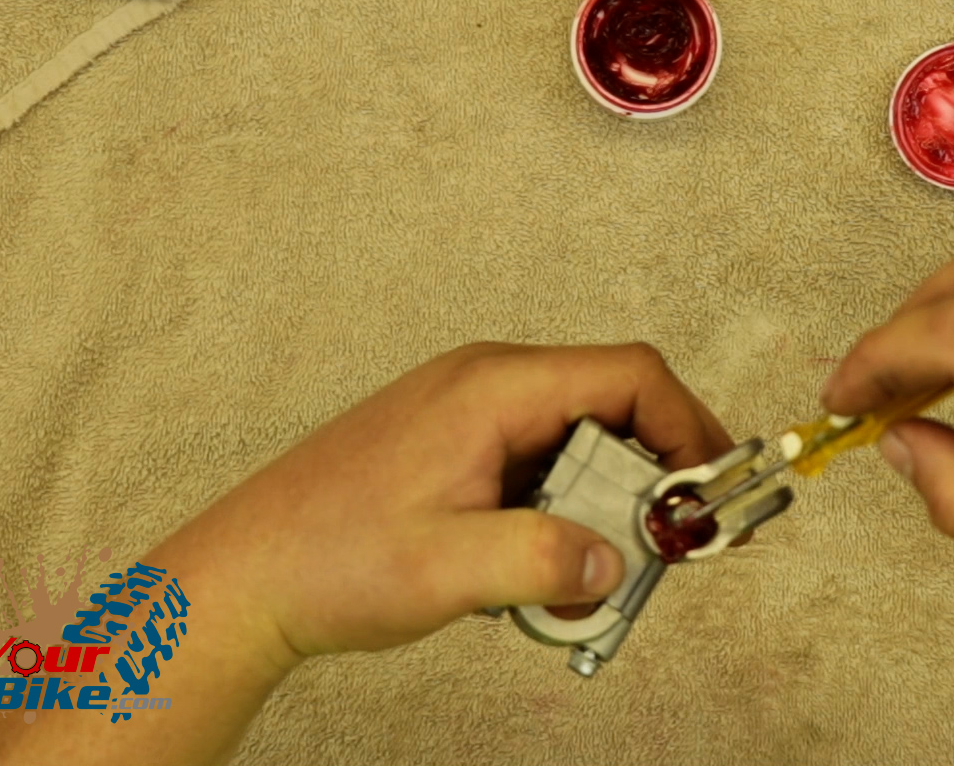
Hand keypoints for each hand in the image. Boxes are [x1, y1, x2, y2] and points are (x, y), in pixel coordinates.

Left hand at [0, 343, 733, 765]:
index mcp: (492, 388)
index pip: (629, 375)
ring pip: (578, 444)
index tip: (711, 490)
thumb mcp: (448, 569)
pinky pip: (539, 468)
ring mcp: (469, 416)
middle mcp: (486, 385)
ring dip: (600, 508)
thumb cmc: (326, 558)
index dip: (689, 426)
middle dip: (649, 481)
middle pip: (612, 408)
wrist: (242, 579)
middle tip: (662, 551)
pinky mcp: (456, 450)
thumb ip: (544, 558)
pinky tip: (538, 572)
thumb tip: (615, 562)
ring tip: (585, 577)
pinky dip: (560, 515)